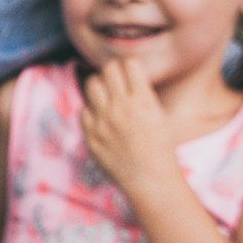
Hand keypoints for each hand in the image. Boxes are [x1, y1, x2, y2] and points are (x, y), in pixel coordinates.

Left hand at [75, 54, 185, 204]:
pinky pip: (84, 110)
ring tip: (106, 96)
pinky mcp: (90, 134)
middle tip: (117, 82)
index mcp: (143, 101)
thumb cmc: (159, 147)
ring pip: (92, 84)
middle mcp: (121, 107)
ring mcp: (103, 121)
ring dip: (99, 85)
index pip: (129, 63)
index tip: (130, 72)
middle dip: (113, 72)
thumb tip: (126, 76)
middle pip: (108, 69)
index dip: (129, 66)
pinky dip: (91, 111)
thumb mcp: (158, 114)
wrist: (149, 178)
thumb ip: (141, 94)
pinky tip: (101, 119)